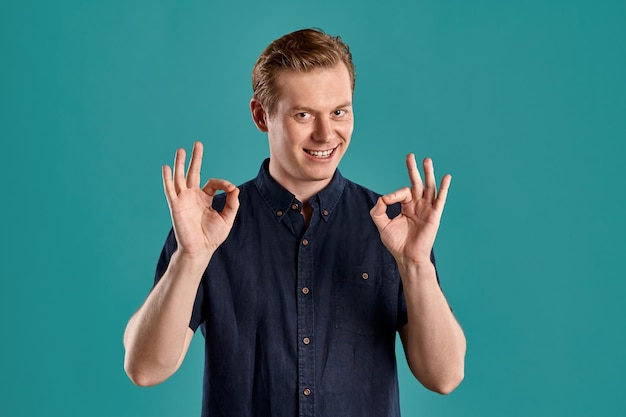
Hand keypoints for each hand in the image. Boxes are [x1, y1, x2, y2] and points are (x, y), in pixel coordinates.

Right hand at [162, 142, 239, 258]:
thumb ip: (232, 203)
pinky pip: (170, 190)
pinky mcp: (176, 206)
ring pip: (180, 177)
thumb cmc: (212, 237)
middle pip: (193, 173)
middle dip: (196, 158)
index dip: (223, 183)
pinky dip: (167, 179)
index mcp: (205, 198)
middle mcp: (193, 196)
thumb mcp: (227, 218)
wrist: (200, 250)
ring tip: (181, 150)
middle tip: (197, 144)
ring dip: (180, 164)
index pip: (213, 183)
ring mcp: (183, 200)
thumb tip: (235, 189)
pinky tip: (166, 167)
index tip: (231, 190)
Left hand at [370, 154, 450, 265]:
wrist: (407, 257)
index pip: (402, 192)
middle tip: (410, 155)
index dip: (393, 194)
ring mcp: (427, 209)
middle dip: (413, 169)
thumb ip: (378, 210)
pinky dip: (444, 188)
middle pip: (417, 183)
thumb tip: (381, 198)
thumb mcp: (382, 225)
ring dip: (428, 174)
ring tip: (427, 160)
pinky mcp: (434, 215)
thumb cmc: (396, 243)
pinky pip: (440, 199)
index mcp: (406, 206)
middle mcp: (418, 205)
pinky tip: (446, 177)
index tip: (387, 200)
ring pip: (429, 187)